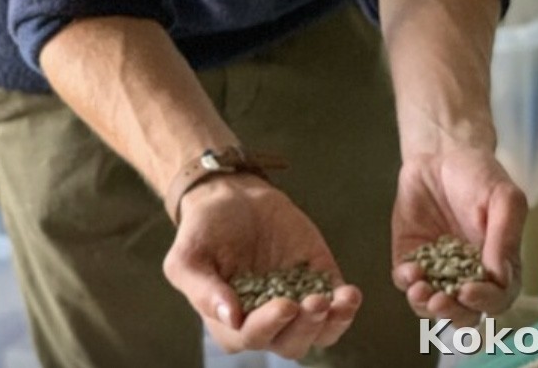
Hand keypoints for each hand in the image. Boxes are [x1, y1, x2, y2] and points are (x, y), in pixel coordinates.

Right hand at [162, 174, 361, 360]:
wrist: (231, 195)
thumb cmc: (204, 230)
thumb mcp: (187, 258)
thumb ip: (202, 290)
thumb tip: (230, 317)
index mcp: (232, 324)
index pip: (253, 336)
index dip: (269, 325)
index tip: (284, 305)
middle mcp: (266, 320)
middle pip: (291, 342)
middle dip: (305, 327)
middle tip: (314, 302)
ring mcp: (295, 300)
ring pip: (319, 332)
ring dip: (331, 323)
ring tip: (341, 301)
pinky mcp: (317, 279)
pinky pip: (336, 304)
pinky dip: (345, 306)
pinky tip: (350, 294)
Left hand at [391, 146, 526, 328]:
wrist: (441, 152)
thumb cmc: (479, 174)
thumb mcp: (504, 198)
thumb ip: (505, 236)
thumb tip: (501, 278)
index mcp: (498, 264)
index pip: (498, 297)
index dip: (486, 302)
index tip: (470, 292)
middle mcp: (469, 274)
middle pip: (465, 312)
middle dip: (453, 313)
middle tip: (441, 302)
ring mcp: (438, 268)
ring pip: (433, 304)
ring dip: (426, 305)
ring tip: (421, 292)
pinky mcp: (411, 257)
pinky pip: (406, 280)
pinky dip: (407, 282)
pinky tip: (410, 271)